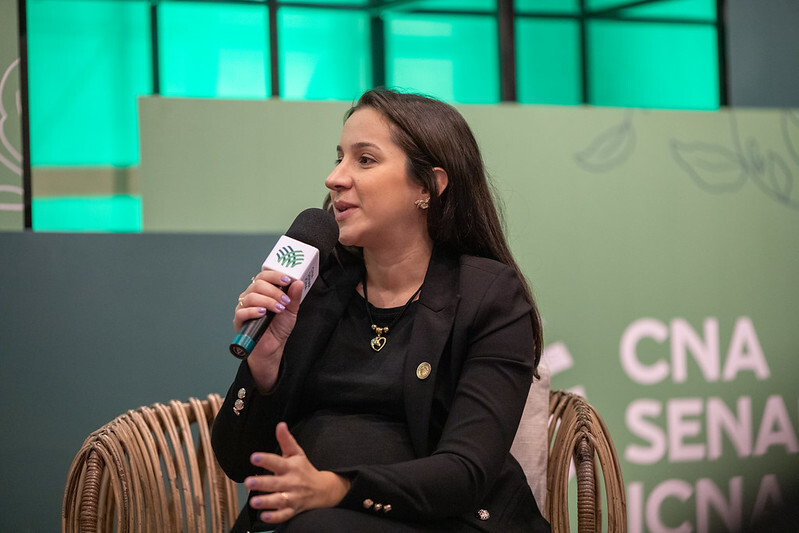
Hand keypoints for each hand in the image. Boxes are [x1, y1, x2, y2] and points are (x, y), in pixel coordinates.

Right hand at [234, 271, 304, 390]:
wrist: (273, 347)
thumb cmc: (278, 327)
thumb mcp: (291, 310)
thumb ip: (294, 297)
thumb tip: (298, 283)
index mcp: (262, 291)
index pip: (264, 276)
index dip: (275, 276)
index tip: (287, 280)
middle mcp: (251, 296)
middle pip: (258, 284)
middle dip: (274, 291)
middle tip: (285, 301)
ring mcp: (243, 308)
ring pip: (251, 297)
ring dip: (268, 301)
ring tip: (278, 309)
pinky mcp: (239, 320)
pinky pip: (242, 312)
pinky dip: (253, 311)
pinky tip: (263, 313)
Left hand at [244, 422, 350, 523]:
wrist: (323, 490)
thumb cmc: (305, 470)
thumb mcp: (297, 453)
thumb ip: (286, 440)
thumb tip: (280, 424)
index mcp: (290, 467)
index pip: (277, 461)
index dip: (266, 459)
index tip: (254, 457)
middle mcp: (291, 482)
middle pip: (275, 483)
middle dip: (262, 483)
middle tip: (248, 482)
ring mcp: (293, 497)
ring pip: (279, 500)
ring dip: (266, 501)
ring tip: (254, 502)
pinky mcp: (293, 510)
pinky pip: (284, 515)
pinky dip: (275, 517)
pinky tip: (265, 516)